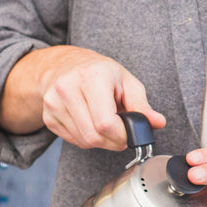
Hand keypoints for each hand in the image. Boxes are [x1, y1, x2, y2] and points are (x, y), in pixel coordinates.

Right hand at [0, 45, 165, 148]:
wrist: (66, 65)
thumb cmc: (101, 73)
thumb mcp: (127, 82)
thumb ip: (142, 105)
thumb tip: (158, 122)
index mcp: (91, 77)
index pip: (105, 123)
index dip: (121, 136)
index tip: (129, 134)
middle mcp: (67, 88)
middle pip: (93, 136)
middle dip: (112, 141)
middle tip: (120, 132)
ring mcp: (53, 103)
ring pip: (83, 141)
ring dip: (100, 140)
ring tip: (105, 123)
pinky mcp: (48, 116)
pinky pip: (73, 140)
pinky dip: (86, 138)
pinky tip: (90, 122)